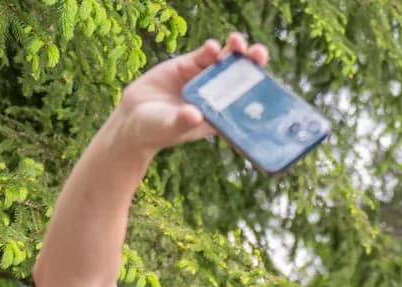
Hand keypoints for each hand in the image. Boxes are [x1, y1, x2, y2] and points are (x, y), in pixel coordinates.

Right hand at [111, 33, 269, 153]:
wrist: (133, 118)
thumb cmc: (156, 130)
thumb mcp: (169, 128)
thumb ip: (181, 122)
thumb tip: (193, 114)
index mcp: (220, 116)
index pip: (247, 102)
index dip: (259, 91)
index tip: (268, 81)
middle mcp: (217, 96)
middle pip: (241, 78)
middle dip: (252, 64)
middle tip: (258, 53)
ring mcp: (204, 79)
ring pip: (225, 63)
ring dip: (234, 51)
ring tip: (237, 41)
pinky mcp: (188, 66)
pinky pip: (204, 56)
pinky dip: (209, 50)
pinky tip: (212, 47)